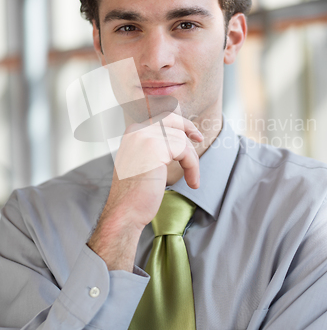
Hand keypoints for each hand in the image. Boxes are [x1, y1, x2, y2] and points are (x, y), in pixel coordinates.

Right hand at [87, 112, 202, 270]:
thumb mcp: (141, 161)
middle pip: (172, 120)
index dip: (181, 123)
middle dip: (189, 128)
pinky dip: (193, 167)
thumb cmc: (135, 193)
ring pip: (181, 139)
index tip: (194, 135)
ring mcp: (145, 138)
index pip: (162, 117)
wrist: (125, 211)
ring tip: (192, 179)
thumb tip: (177, 137)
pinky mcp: (156, 149)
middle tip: (200, 140)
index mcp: (132, 132)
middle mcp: (136, 131)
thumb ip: (154, 146)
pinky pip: (185, 151)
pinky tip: (192, 182)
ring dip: (192, 161)